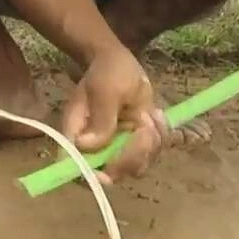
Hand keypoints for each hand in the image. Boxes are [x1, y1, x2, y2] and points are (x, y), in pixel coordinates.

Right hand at [60, 45, 169, 184]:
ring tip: (150, 114)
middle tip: (145, 125)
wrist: (118, 62)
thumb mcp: (106, 90)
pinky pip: (152, 153)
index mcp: (78, 135)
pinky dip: (161, 136)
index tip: (112, 169)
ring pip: (138, 166)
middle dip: (136, 154)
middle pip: (113, 173)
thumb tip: (84, 146)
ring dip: (152, 142)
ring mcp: (116, 148)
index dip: (91, 176)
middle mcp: (95, 148)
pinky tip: (155, 114)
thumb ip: (100, 119)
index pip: (77, 166)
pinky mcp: (134, 144)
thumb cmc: (107, 72)